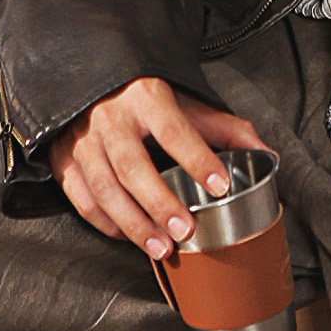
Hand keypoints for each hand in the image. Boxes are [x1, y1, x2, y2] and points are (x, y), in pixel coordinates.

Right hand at [48, 76, 266, 259]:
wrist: (91, 82)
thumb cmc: (144, 98)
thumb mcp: (184, 103)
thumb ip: (224, 129)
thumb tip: (266, 152)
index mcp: (146, 95)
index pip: (174, 129)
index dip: (197, 158)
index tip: (220, 185)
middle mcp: (110, 116)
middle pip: (133, 166)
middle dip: (161, 203)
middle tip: (186, 231)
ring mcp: (83, 139)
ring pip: (105, 188)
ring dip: (134, 224)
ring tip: (162, 247)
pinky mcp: (64, 159)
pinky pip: (83, 199)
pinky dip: (106, 224)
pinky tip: (129, 236)